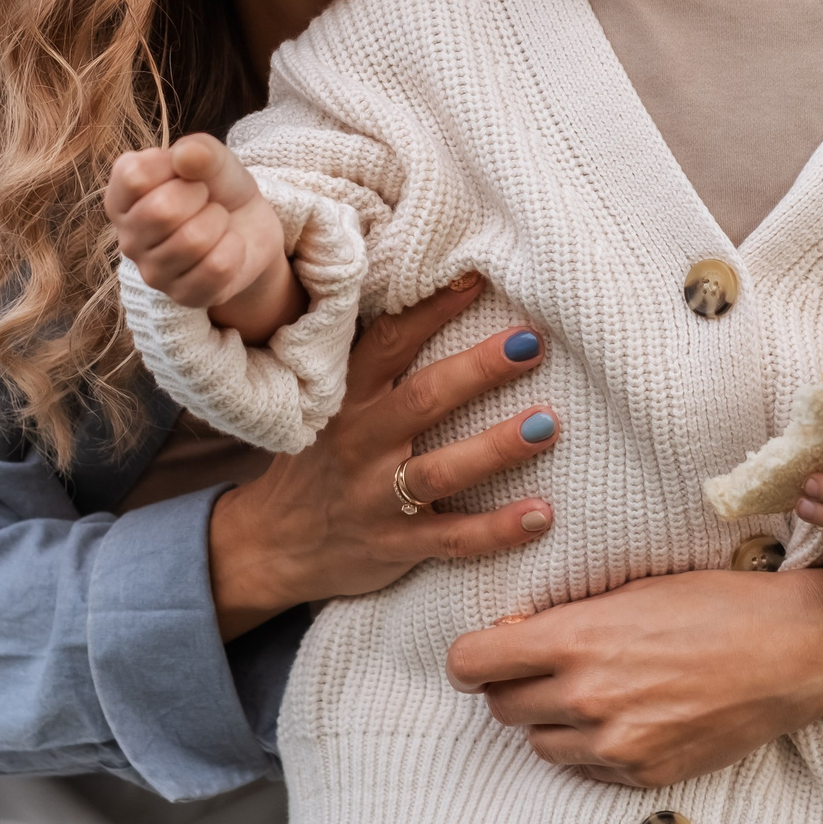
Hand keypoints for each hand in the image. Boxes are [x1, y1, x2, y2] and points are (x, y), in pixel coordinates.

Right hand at [105, 133, 297, 339]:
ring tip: (216, 222)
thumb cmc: (217, 188)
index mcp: (121, 198)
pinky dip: (234, 249)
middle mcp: (128, 239)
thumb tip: (186, 155)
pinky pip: (217, 267)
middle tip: (205, 198)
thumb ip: (200, 150)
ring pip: (193, 240)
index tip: (183, 171)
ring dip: (219, 222)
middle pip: (162, 211)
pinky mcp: (184, 297)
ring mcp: (153, 273)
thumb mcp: (214, 159)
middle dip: (199, 195)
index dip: (171, 166)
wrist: (249, 228)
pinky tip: (227, 246)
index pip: (134, 177)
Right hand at [207, 279, 561, 635]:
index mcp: (346, 398)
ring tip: (547, 425)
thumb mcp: (332, 404)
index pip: (388, 342)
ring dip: (496, 447)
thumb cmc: (322, 458)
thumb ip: (376, 363)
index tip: (478, 278)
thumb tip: (440, 296)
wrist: (275, 544)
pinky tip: (542, 515)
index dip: (432, 310)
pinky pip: (451, 538)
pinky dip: (497, 530)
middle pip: (423, 399)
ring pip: (441, 470)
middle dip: (479, 369)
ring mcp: (376, 497)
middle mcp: (359, 442)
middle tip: (531, 343)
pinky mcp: (395, 545)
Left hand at [444, 567, 822, 787]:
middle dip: (510, 685)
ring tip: (585, 691)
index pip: (474, 663)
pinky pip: (584, 768)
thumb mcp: (630, 590)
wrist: (791, 651)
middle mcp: (588, 696)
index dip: (470, 659)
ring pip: (538, 743)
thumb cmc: (714, 605)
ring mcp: (616, 743)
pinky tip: (620, 715)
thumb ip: (566, 617)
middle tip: (539, 668)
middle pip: (500, 706)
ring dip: (547, 719)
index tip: (480, 655)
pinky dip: (588, 746)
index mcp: (579, 638)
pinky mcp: (643, 773)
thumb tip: (511, 636)